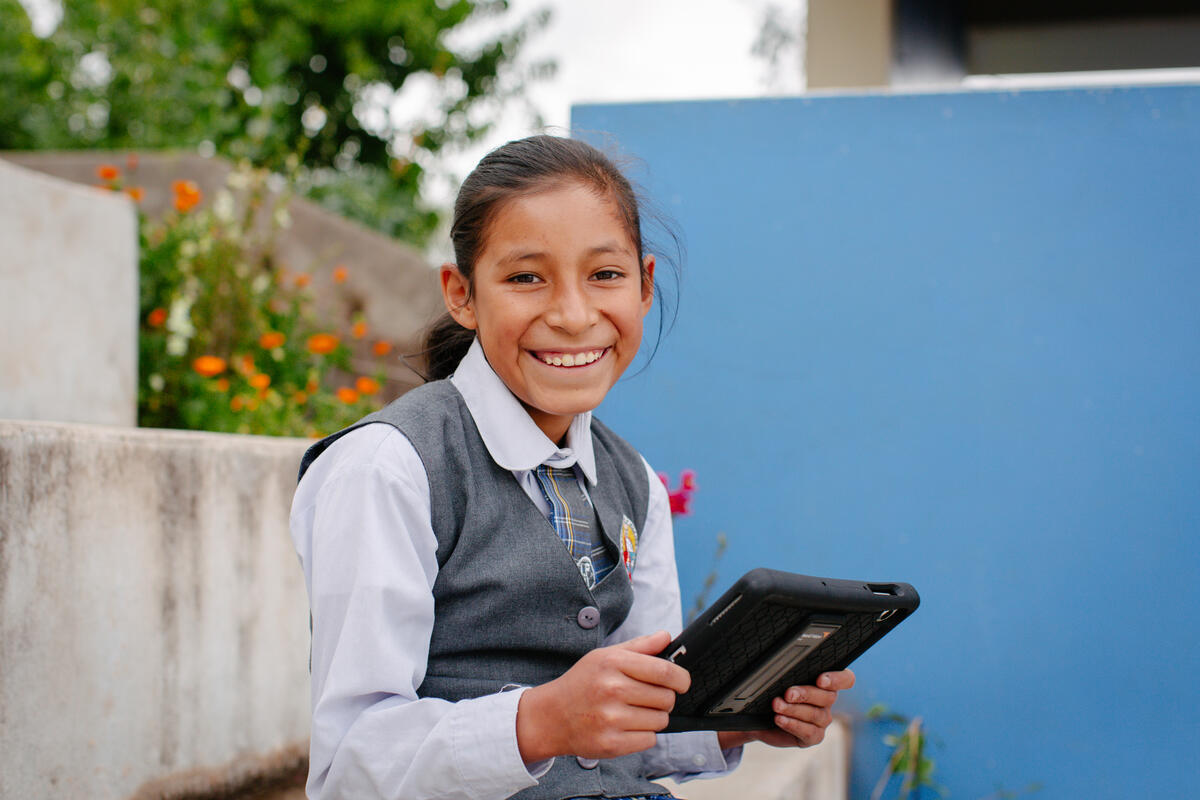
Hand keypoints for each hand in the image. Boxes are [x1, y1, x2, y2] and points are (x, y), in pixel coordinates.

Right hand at [516, 630, 689, 762]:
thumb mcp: (604, 656)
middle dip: (664, 698)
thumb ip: (639, 646)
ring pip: (660, 720)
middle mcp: (612, 690)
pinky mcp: (611, 744)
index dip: (681, 678)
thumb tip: (667, 637)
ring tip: (634, 711)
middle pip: (666, 698)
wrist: (551, 716)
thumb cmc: (582, 683)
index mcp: (612, 663)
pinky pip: (649, 740)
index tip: (682, 682)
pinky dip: (644, 734)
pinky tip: (627, 726)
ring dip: (654, 717)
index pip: (664, 671)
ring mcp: (611, 719)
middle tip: (648, 697)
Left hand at [717, 669, 854, 749]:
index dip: (837, 679)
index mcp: (826, 683)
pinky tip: (780, 719)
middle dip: (806, 694)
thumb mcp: (781, 678)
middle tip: (788, 693)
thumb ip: (788, 670)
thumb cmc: (775, 692)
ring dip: (794, 710)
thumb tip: (779, 660)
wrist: (762, 717)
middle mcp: (827, 701)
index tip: (820, 679)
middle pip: (828, 697)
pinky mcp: (813, 736)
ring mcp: (822, 720)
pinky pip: (808, 732)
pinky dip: (792, 724)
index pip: (846, 679)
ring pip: (816, 715)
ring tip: (776, 705)